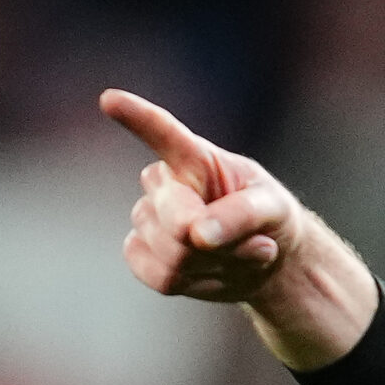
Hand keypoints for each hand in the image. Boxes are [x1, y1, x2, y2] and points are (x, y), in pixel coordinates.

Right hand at [101, 89, 302, 302]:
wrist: (265, 258)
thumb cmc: (268, 218)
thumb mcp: (273, 208)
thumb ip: (240, 214)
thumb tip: (196, 234)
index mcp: (193, 157)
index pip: (162, 133)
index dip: (137, 117)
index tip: (111, 100)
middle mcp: (162, 183)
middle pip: (176, 222)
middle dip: (220, 244)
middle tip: (258, 245)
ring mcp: (147, 218)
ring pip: (172, 256)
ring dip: (218, 266)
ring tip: (240, 256)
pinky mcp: (142, 253)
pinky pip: (159, 276)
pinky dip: (198, 283)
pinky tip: (216, 272)